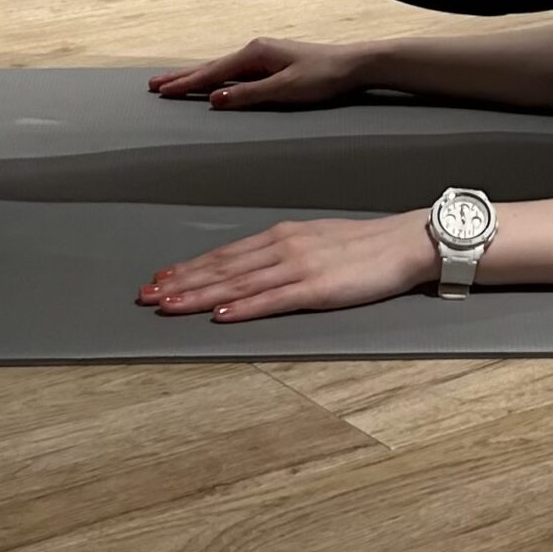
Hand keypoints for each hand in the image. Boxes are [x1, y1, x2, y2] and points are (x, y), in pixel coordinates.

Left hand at [139, 211, 439, 321]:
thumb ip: (283, 254)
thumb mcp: (316, 242)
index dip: (189, 268)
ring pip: (238, 284)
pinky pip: (272, 300)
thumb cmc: (365, 247)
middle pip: (222, 268)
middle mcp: (284, 246)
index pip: (225, 254)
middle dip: (181, 282)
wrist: (407, 242)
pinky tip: (220, 315)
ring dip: (199, 296)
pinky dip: (242, 308)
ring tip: (168, 306)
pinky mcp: (318, 289)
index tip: (159, 278)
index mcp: (282, 236)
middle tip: (146, 296)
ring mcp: (299, 267)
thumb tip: (250, 271)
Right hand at [148, 35, 369, 108]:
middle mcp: (256, 51)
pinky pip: (235, 72)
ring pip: (221, 69)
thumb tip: (214, 99)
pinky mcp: (272, 65)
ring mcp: (263, 57)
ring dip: (196, 77)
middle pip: (211, 67)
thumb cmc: (323, 77)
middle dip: (182, 76)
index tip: (161, 91)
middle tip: (153, 85)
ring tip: (173, 83)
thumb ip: (249, 95)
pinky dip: (216, 78)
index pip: (213, 72)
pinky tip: (211, 84)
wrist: (353, 65)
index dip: (186, 83)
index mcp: (255, 53)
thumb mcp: (285, 90)